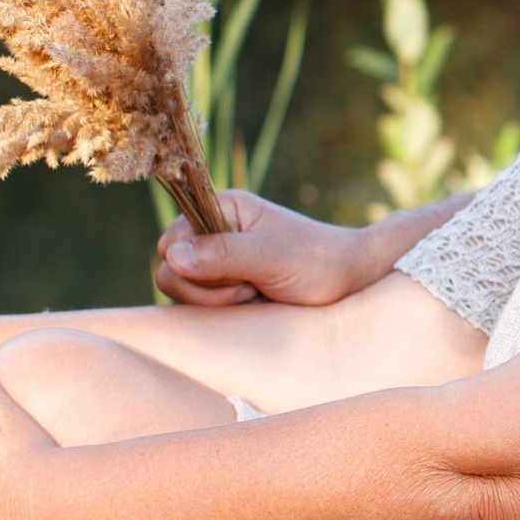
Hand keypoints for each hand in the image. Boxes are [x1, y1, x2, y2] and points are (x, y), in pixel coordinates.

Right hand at [154, 190, 391, 306]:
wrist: (349, 280)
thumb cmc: (317, 261)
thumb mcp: (272, 257)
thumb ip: (223, 255)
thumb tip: (172, 256)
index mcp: (223, 209)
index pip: (171, 241)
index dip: (193, 265)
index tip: (236, 272)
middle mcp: (214, 232)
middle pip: (171, 270)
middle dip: (209, 289)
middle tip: (251, 287)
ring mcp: (216, 261)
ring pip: (182, 292)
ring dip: (219, 302)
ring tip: (256, 293)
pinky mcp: (222, 287)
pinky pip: (198, 306)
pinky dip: (225, 311)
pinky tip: (254, 302)